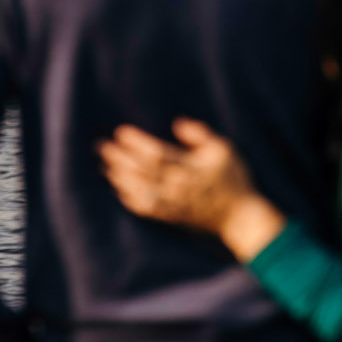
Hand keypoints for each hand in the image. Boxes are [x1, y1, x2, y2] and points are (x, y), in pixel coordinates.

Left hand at [98, 119, 285, 261]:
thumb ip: (201, 135)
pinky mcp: (172, 217)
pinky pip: (146, 209)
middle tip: (101, 146)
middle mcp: (177, 188)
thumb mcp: (224, 149)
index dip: (137, 143)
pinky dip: (129, 199)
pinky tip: (119, 189)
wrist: (241, 217)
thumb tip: (177, 124)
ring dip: (120, 177)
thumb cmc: (234, 179)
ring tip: (105, 165)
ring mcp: (173, 205)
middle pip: (142, 172)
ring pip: (139, 191)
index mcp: (190, 170)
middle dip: (120, 158)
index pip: (156, 155)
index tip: (121, 132)